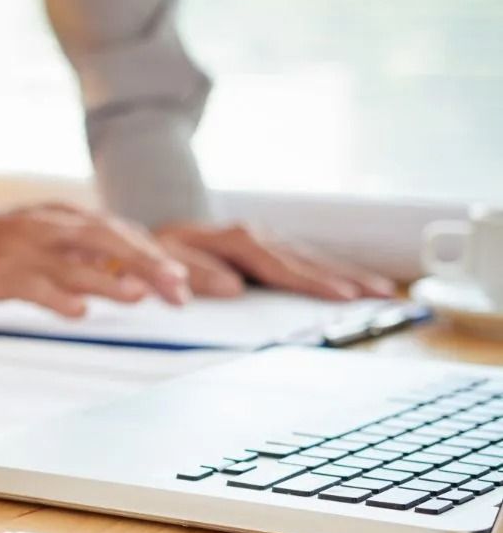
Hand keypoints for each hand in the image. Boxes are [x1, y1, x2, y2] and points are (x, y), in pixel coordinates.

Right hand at [0, 203, 190, 316]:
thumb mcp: (37, 238)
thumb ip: (79, 254)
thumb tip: (129, 276)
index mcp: (60, 217)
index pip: (118, 233)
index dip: (155, 256)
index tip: (186, 281)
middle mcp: (46, 229)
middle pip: (107, 241)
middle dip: (147, 265)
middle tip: (180, 291)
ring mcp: (21, 251)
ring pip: (73, 264)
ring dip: (109, 279)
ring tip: (141, 296)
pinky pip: (31, 286)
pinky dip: (56, 298)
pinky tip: (77, 311)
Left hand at [155, 222, 395, 300]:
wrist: (150, 237)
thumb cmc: (156, 255)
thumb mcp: (162, 263)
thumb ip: (194, 275)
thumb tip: (233, 289)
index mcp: (233, 241)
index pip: (278, 265)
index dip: (311, 281)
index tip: (342, 295)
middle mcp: (254, 236)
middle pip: (305, 260)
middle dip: (344, 278)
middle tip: (380, 296)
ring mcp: (264, 241)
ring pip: (310, 259)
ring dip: (347, 275)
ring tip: (382, 292)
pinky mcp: (267, 250)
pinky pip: (304, 262)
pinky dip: (332, 273)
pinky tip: (356, 286)